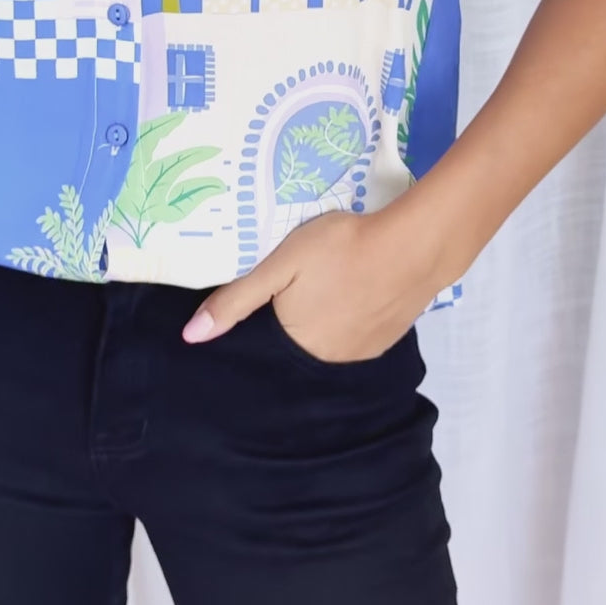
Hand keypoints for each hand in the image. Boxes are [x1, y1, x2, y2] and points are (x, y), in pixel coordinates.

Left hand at [182, 206, 448, 363]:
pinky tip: (355, 289)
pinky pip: (358, 334)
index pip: (267, 340)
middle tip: (304, 280)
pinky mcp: (389, 338)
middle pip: (300, 341)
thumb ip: (236, 300)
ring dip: (326, 317)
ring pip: (331, 338)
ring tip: (330, 282)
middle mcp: (329, 359)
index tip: (273, 291)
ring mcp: (363, 351)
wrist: (415, 245)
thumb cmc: (341, 248)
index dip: (266, 315)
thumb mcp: (280, 264)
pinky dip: (351, 317)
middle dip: (296, 316)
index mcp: (297, 344)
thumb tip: (190, 337)